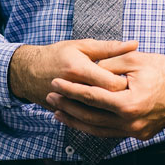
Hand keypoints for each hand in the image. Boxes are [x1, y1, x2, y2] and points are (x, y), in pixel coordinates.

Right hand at [7, 39, 137, 107]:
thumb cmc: (58, 55)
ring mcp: (68, 103)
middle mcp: (74, 88)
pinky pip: (87, 119)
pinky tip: (106, 109)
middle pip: (107, 100)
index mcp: (80, 69)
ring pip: (98, 114)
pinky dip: (98, 115)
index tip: (132, 80)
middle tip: (130, 92)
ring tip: (118, 100)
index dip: (126, 84)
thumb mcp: (82, 46)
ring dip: (111, 109)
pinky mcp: (66, 113)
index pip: (112, 84)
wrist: (29, 72)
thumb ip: (109, 48)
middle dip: (121, 98)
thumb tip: (134, 45)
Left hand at [46, 52, 164, 139]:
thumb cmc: (164, 68)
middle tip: (50, 97)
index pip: (91, 98)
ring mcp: (138, 131)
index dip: (70, 90)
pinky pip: (112, 132)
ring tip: (59, 111)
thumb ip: (106, 66)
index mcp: (129, 104)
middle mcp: (133, 123)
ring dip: (77, 121)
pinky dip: (95, 126)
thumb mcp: (132, 60)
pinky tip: (82, 119)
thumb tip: (83, 71)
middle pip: (91, 118)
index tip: (55, 83)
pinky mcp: (142, 134)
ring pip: (99, 130)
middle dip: (68, 107)